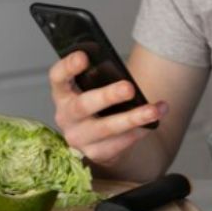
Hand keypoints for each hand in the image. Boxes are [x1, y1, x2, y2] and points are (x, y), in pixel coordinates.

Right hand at [48, 51, 167, 165]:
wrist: (99, 138)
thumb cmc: (98, 104)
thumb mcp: (92, 88)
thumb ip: (100, 78)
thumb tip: (126, 76)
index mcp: (63, 93)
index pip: (58, 77)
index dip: (68, 67)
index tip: (83, 57)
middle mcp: (65, 116)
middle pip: (83, 106)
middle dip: (107, 96)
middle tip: (129, 88)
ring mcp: (78, 137)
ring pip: (106, 128)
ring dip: (133, 118)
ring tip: (154, 110)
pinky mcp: (95, 153)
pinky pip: (119, 143)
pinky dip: (139, 132)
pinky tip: (153, 123)